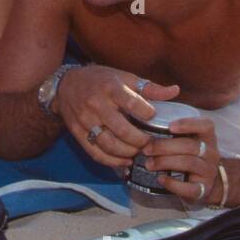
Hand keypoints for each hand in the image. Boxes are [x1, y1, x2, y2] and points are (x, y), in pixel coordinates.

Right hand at [56, 65, 180, 167]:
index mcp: (110, 88)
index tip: (153, 117)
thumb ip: (149, 88)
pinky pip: (95, 152)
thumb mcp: (123, 77)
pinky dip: (111, 161)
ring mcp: (85, 121)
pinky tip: (124, 161)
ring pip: (108, 144)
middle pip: (122, 130)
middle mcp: (96, 104)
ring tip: (138, 152)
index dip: (147, 114)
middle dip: (141, 140)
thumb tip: (175, 91)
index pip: (132, 103)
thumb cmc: (100, 80)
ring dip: (127, 152)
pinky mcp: (78, 133)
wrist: (65, 85)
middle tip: (151, 143)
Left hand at [145, 117, 220, 204]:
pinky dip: (173, 184)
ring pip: (188, 163)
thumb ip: (172, 133)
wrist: (204, 184)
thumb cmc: (189, 157)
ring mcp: (208, 172)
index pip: (206, 126)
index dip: (189, 124)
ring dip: (165, 162)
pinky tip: (160, 179)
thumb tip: (141, 127)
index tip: (170, 126)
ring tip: (148, 164)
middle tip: (146, 149)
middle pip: (190, 146)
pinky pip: (189, 187)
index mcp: (207, 137)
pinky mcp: (203, 189)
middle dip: (165, 146)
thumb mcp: (187, 142)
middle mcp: (211, 153)